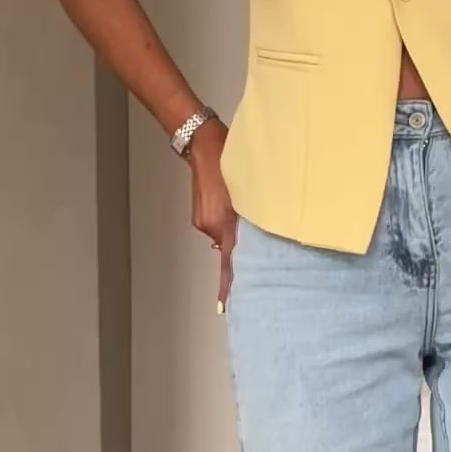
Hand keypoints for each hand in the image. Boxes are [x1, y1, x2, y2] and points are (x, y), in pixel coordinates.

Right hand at [188, 121, 236, 311]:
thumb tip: (243, 240)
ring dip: (234, 230)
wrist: (205, 145)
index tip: (224, 306)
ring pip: (224, 236)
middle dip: (238, 256)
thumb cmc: (232, 164)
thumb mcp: (249, 192)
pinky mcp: (201, 216)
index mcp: (226, 223)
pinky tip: (230, 204)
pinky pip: (217, 226)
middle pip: (228, 250)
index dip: (227, 286)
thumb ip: (249, 219)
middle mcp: (213, 226)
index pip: (228, 264)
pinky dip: (225, 221)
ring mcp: (205, 222)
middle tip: (249, 263)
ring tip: (241, 211)